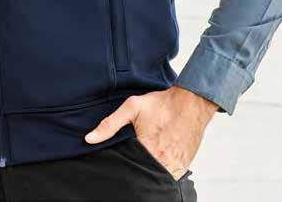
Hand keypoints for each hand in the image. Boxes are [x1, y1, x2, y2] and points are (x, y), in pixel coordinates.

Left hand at [84, 85, 217, 179]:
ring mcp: (175, 166)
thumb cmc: (161, 104)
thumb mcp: (132, 107)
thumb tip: (90, 138)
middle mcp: (162, 161)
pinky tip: (157, 162)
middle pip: (143, 175)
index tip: (121, 161)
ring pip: (158, 178)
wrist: (191, 102)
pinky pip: (171, 177)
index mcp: (147, 149)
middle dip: (136, 170)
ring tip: (145, 160)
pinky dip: (163, 172)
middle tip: (133, 159)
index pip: (129, 167)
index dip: (122, 166)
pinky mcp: (184, 166)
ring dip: (150, 172)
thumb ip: (110, 124)